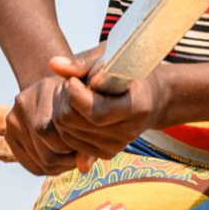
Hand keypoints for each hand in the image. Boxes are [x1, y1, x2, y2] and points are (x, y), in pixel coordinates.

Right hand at [3, 73, 80, 176]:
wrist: (54, 89)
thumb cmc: (79, 100)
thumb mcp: (89, 108)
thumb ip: (91, 135)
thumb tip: (83, 168)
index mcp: (44, 88)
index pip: (53, 132)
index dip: (74, 147)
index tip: (89, 147)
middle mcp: (24, 101)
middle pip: (45, 149)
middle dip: (68, 158)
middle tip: (81, 156)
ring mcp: (13, 117)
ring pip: (40, 161)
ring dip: (59, 165)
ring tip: (72, 158)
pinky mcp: (9, 133)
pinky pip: (30, 164)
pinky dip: (47, 168)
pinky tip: (59, 161)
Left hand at [47, 46, 172, 170]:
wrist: (153, 96)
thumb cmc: (132, 69)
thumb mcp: (112, 56)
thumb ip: (83, 62)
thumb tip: (54, 64)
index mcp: (137, 106)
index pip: (95, 111)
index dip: (75, 93)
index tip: (73, 78)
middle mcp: (129, 131)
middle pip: (74, 122)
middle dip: (64, 100)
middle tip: (69, 82)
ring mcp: (118, 145)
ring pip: (67, 133)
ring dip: (61, 110)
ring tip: (72, 93)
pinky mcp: (107, 153)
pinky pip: (71, 143)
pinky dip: (65, 126)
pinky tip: (74, 108)